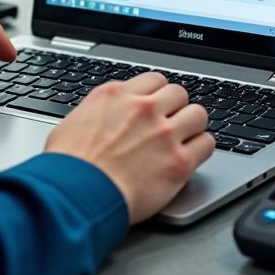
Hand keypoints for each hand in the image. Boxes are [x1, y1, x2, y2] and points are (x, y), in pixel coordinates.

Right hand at [45, 73, 213, 223]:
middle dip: (176, 107)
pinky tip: (192, 155)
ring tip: (186, 137)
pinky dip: (201, 148)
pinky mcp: (178, 162)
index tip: (157, 105)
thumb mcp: (72, 123)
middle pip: (178, 92)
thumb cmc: (68, 166)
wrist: (77, 194)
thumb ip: (96, 114)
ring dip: (192, 125)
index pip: (153, 80)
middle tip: (171, 122)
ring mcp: (164, 134)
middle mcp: (142, 109)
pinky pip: (207, 144)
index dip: (157, 94)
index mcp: (116, 95)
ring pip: (198, 114)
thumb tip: (99, 119)